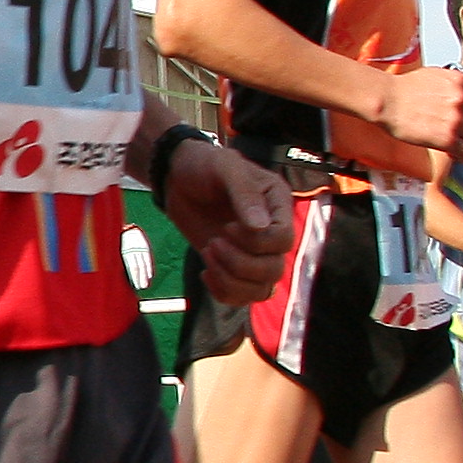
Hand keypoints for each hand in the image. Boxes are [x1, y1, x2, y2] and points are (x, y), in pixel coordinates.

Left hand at [166, 135, 293, 302]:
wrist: (178, 179)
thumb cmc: (205, 166)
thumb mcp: (225, 168)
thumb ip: (244, 193)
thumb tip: (260, 227)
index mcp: (278, 206)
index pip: (283, 240)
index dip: (255, 242)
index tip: (227, 226)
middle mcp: (272, 233)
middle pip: (274, 270)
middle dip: (240, 263)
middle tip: (213, 243)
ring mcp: (254, 253)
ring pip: (261, 289)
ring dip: (231, 280)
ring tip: (208, 254)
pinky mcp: (234, 266)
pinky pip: (242, 296)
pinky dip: (224, 292)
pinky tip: (205, 273)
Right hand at [377, 65, 462, 159]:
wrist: (386, 100)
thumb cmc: (403, 88)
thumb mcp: (436, 75)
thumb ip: (455, 84)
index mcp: (462, 82)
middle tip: (457, 133)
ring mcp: (457, 120)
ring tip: (455, 144)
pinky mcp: (448, 139)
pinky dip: (462, 156)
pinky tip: (454, 154)